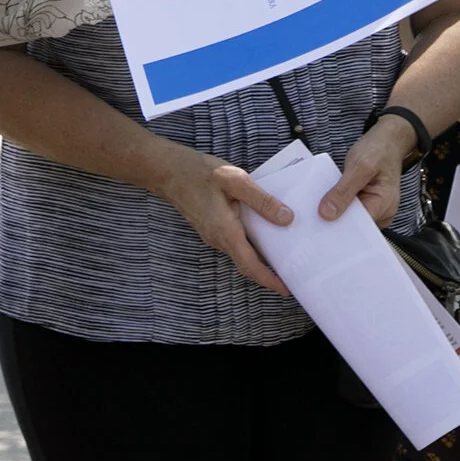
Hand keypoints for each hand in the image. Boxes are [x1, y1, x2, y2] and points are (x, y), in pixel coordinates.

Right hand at [154, 145, 293, 296]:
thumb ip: (262, 200)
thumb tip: (286, 219)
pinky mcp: (210, 227)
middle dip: (268, 273)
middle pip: (246, 263)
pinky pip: (233, 242)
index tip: (286, 290)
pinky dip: (250, 244)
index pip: (250, 265)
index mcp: (225, 231)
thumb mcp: (235, 180)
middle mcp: (217, 238)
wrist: (165, 170)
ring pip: (240, 253)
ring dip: (259, 257)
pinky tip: (263, 231)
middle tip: (293, 272)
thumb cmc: (197, 172)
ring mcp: (212, 234)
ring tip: (284, 252)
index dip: (269, 280)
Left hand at [319, 117, 411, 226]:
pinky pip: (347, 207)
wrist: (387, 140)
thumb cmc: (378, 150)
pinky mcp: (363, 201)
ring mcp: (372, 207)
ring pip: (348, 216)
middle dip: (332, 221)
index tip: (315, 227)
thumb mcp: (359, 166)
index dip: (337, 227)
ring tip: (311, 211)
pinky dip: (335, 203)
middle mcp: (381, 212)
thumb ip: (344, 190)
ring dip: (332, 211)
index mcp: (384, 206)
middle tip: (308, 219)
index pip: (358, 227)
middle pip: (353, 224)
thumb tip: (327, 214)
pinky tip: (320, 201)